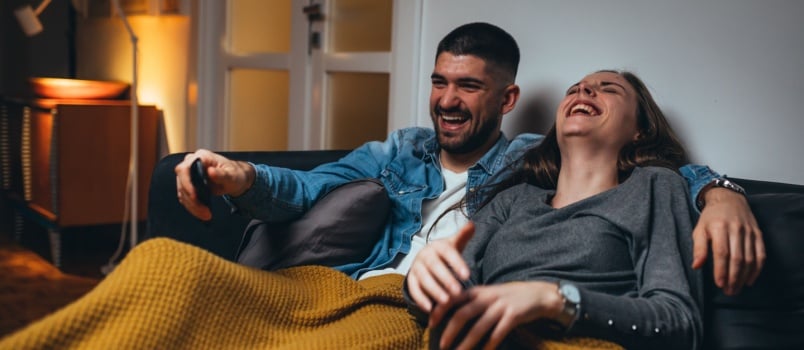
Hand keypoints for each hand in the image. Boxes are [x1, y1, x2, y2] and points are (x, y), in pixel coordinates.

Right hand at [174, 149, 255, 220]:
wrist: (234, 179)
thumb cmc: (234, 174)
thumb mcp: (232, 175)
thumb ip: (222, 174)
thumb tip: (210, 171)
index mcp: (201, 156)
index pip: (185, 169)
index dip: (186, 183)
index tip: (195, 196)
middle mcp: (191, 163)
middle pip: (182, 182)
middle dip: (192, 200)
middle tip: (205, 212)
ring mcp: (188, 173)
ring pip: (182, 192)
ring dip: (192, 206)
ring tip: (206, 215)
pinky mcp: (187, 184)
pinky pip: (185, 197)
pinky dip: (192, 206)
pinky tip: (202, 213)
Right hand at [406, 222, 474, 319]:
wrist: (426, 258)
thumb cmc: (445, 253)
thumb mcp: (454, 244)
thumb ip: (463, 236)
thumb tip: (472, 224)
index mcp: (438, 246)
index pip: (448, 253)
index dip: (457, 264)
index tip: (467, 275)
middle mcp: (425, 255)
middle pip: (434, 267)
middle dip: (446, 279)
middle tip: (458, 291)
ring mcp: (416, 267)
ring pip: (424, 279)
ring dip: (434, 291)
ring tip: (446, 301)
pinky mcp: (410, 279)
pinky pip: (414, 289)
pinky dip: (421, 299)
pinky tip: (430, 308)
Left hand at [434, 281, 562, 349]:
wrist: (538, 295)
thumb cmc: (509, 297)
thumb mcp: (489, 294)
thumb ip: (472, 302)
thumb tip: (450, 315)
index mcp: (478, 291)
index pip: (454, 298)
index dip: (440, 310)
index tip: (431, 323)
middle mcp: (487, 297)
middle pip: (463, 314)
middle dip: (450, 331)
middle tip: (442, 345)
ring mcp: (501, 306)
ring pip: (479, 327)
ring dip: (467, 343)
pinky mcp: (514, 316)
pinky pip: (498, 333)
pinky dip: (490, 345)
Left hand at [692, 187, 764, 294]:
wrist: (728, 199)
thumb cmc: (710, 218)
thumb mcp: (699, 229)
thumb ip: (698, 248)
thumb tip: (696, 266)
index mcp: (719, 227)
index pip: (722, 253)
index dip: (721, 270)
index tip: (719, 284)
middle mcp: (736, 229)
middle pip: (737, 258)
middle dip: (733, 277)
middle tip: (729, 291)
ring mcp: (749, 232)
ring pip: (749, 259)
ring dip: (744, 276)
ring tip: (736, 289)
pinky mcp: (758, 234)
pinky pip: (760, 254)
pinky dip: (756, 269)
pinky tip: (750, 280)